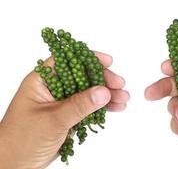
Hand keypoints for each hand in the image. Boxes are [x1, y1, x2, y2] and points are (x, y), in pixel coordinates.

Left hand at [0, 51, 129, 168]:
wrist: (15, 166)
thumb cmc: (22, 140)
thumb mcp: (52, 120)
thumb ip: (79, 105)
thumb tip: (103, 92)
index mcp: (42, 81)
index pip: (66, 60)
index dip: (87, 57)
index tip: (108, 61)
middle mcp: (53, 89)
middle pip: (82, 76)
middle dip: (102, 79)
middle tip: (120, 84)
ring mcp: (62, 103)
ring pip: (88, 93)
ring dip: (106, 95)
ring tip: (123, 99)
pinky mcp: (68, 116)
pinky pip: (88, 108)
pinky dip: (102, 108)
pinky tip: (115, 108)